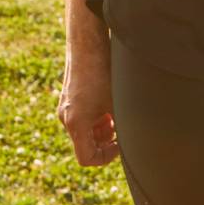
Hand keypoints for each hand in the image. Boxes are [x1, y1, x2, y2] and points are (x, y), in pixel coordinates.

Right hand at [58, 36, 119, 166]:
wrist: (87, 45)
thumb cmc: (103, 73)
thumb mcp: (118, 104)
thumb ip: (123, 128)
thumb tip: (138, 145)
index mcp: (76, 123)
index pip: (86, 158)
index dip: (106, 157)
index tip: (120, 143)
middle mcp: (66, 118)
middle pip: (86, 145)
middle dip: (105, 142)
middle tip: (121, 129)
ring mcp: (65, 108)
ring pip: (84, 132)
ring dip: (102, 130)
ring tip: (116, 115)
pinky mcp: (68, 99)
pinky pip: (81, 119)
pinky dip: (96, 119)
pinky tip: (108, 104)